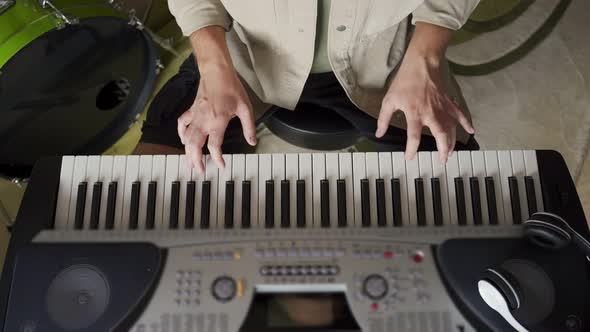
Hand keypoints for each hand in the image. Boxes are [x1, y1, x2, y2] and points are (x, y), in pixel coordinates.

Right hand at [178, 64, 255, 172]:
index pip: (214, 146)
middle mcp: (204, 120)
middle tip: (200, 170)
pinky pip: (182, 123)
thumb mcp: (245, 108)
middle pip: (195, 145)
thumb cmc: (231, 88)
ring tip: (190, 162)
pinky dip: (181, 133)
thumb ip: (249, 127)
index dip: (217, 158)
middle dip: (196, 160)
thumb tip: (252, 142)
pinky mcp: (191, 109)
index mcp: (218, 121)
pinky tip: (183, 140)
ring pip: (187, 137)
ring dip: (187, 151)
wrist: (216, 71)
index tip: (221, 166)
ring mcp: (195, 115)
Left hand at [375, 23, 474, 162]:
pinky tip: (471, 131)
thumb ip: (384, 119)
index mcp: (415, 114)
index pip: (414, 137)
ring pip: (451, 128)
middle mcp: (431, 114)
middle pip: (441, 136)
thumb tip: (379, 133)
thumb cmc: (404, 82)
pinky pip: (459, 114)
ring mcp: (442, 108)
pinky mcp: (448, 101)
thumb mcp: (389, 100)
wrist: (421, 64)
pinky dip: (466, 122)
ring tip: (449, 152)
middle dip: (442, 150)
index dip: (411, 150)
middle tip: (441, 160)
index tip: (409, 158)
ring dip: (452, 142)